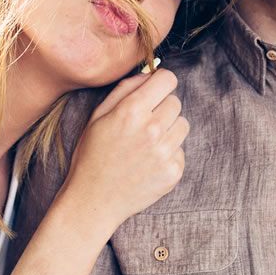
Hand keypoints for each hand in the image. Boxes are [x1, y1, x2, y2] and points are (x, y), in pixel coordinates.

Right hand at [56, 69, 187, 235]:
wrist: (94, 200)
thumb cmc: (92, 155)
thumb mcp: (98, 116)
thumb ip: (125, 89)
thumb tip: (150, 74)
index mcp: (132, 111)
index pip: (168, 79)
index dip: (161, 83)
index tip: (155, 91)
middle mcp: (152, 129)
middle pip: (176, 101)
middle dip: (162, 107)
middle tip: (143, 123)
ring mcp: (165, 153)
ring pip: (183, 124)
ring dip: (168, 129)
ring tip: (146, 143)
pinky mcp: (174, 172)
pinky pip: (181, 150)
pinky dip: (169, 153)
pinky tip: (148, 162)